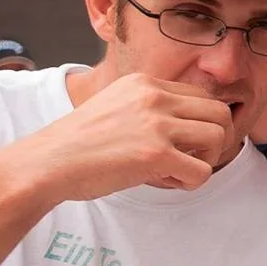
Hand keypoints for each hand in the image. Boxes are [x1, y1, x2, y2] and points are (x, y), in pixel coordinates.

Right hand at [14, 73, 235, 198]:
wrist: (45, 164)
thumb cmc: (78, 144)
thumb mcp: (116, 107)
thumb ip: (149, 108)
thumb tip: (189, 125)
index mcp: (145, 83)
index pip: (203, 96)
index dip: (201, 122)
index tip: (184, 142)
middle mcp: (154, 97)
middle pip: (221, 112)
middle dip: (215, 139)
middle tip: (194, 157)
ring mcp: (156, 124)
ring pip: (218, 137)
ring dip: (206, 159)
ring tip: (179, 169)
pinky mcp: (156, 155)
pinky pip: (203, 171)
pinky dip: (191, 182)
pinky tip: (166, 181)